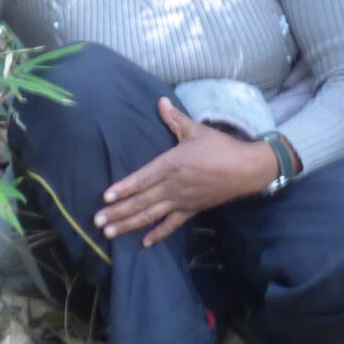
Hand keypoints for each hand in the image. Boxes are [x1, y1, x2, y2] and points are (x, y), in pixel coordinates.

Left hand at [94, 99, 277, 246]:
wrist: (246, 169)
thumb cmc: (220, 147)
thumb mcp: (196, 130)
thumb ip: (175, 118)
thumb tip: (160, 100)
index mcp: (170, 165)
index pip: (141, 179)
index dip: (122, 189)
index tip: (105, 197)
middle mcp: (172, 186)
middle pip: (140, 202)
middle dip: (117, 212)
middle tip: (97, 221)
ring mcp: (181, 201)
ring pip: (150, 216)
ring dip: (129, 225)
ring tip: (110, 233)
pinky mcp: (191, 210)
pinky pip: (171, 225)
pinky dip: (157, 234)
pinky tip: (144, 243)